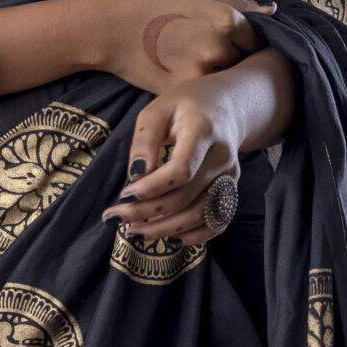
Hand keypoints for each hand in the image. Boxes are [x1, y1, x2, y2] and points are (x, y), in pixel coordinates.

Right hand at [89, 0, 275, 90]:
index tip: (235, 39)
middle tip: (210, 50)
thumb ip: (237, 4)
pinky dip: (201, 89)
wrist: (108, 28)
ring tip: (195, 62)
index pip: (258, 37)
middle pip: (245, 61)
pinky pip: (205, 95)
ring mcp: (201, 75)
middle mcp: (219, 49)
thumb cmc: (150, 2)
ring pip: (226, 80)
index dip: (248, 38)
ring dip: (219, 75)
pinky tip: (184, 75)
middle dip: (235, 58)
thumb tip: (273, 11)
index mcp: (226, 20)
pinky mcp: (184, 94)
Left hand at [99, 72, 244, 249]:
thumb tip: (135, 175)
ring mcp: (229, 176)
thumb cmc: (183, 106)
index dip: (152, 188)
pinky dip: (195, 236)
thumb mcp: (157, 110)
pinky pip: (217, 221)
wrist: (225, 107)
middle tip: (115, 217)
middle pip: (186, 196)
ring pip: (200, 214)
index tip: (125, 194)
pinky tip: (169, 239)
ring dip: (165, 229)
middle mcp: (222, 156)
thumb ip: (144, 139)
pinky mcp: (230, 189)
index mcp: (203, 131)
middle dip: (147, 212)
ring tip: (134, 234)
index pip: (181, 170)